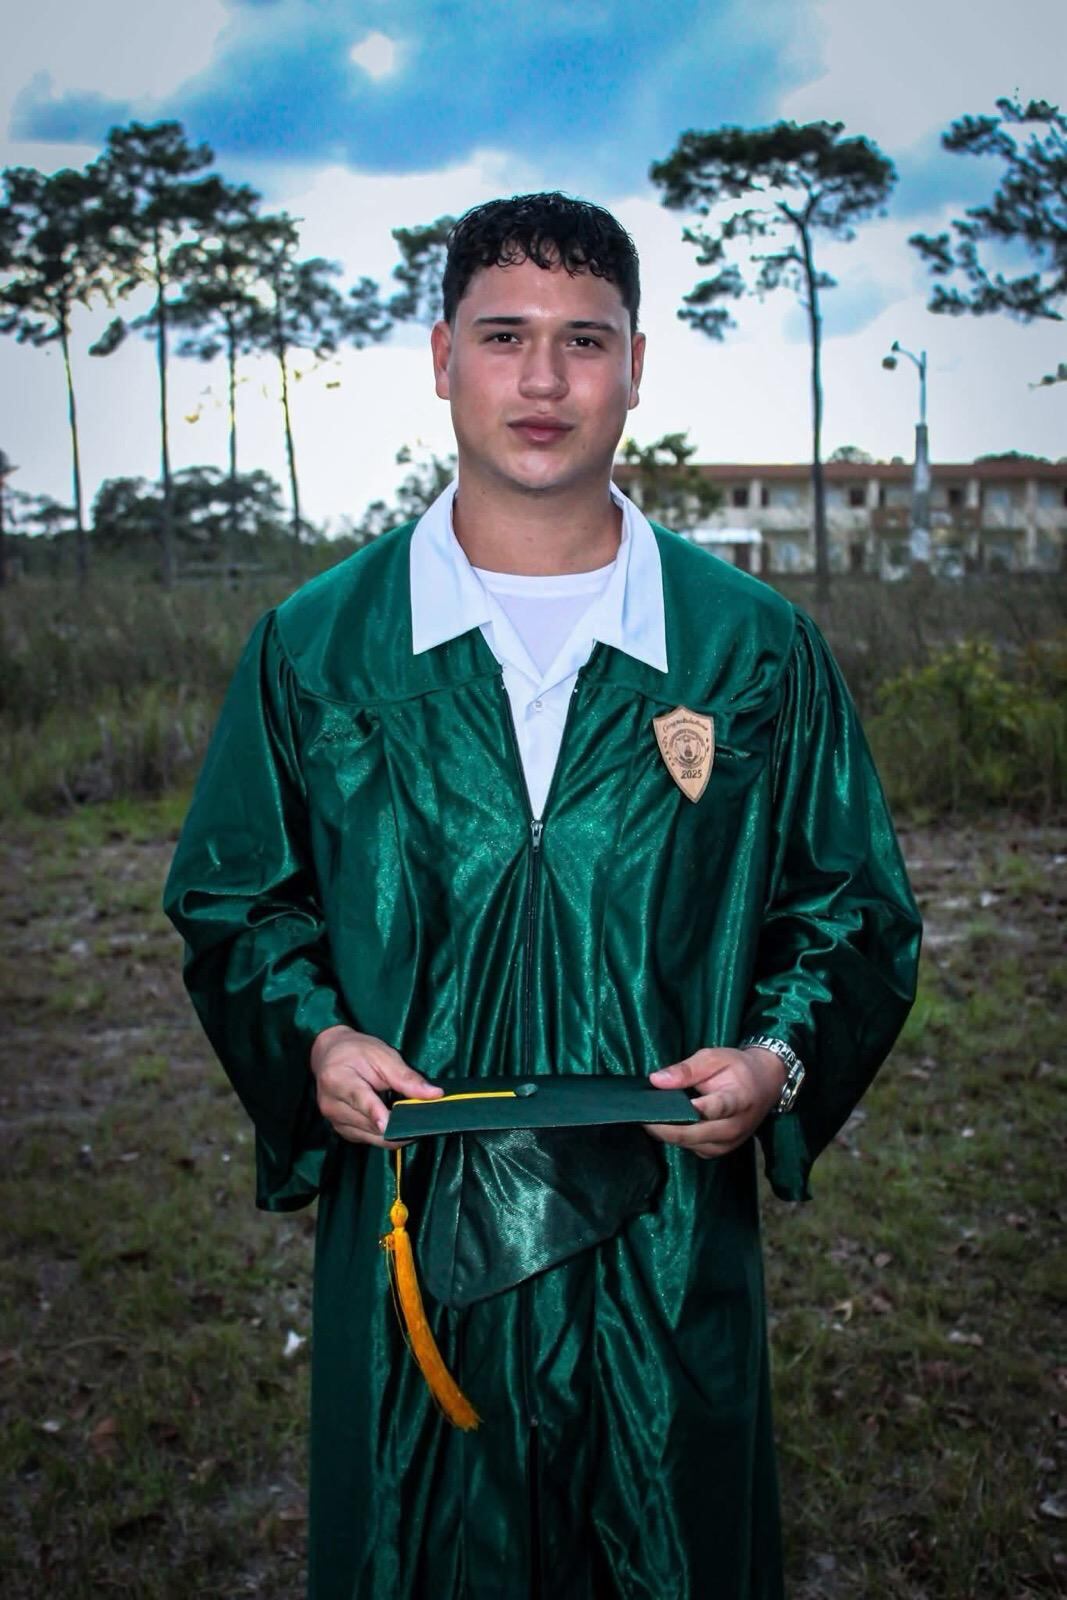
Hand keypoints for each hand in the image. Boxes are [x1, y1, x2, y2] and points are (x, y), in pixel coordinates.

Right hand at [309, 1025, 441, 1148]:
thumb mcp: (383, 1056)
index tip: (388, 1124)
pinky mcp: (342, 1130)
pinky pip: (368, 1139)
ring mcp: (334, 1121)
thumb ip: (406, 1078)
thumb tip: (435, 1094)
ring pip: (372, 1136)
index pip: (359, 1099)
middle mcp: (331, 1105)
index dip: (375, 1113)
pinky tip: (396, 1124)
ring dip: (393, 1132)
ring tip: (412, 1121)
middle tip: (423, 1122)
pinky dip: (384, 1134)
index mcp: (337, 1079)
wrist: (329, 1055)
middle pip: (369, 1123)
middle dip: (396, 1124)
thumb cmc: (357, 1051)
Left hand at [644, 1046, 785, 1159]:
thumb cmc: (738, 1068)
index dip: (687, 1110)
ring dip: (668, 1135)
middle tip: (640, 1115)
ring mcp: (729, 1142)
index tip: (659, 1106)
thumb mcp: (715, 1057)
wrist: (766, 1084)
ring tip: (648, 1119)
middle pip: (695, 1134)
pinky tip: (665, 1126)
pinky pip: (694, 1149)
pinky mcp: (721, 1150)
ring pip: (691, 1145)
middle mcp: (735, 1126)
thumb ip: (687, 1069)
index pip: (713, 1109)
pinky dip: (678, 1139)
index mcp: (738, 1099)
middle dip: (664, 1127)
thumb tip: (656, 1080)